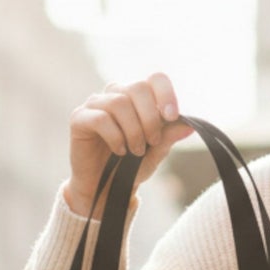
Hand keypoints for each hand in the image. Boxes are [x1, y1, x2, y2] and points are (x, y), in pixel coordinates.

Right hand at [65, 75, 193, 216]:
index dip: (166, 94)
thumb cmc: (132, 167)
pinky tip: (119, 151)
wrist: (108, 190)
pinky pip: (100, 118)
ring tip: (136, 151)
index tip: (172, 116)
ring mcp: (96, 105)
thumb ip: (169, 136)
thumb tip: (189, 125)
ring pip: (119, 102)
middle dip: (150, 118)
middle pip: (138, 88)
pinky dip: (115, 136)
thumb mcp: (156, 153)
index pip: (154, 79)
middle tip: (152, 141)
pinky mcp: (79, 119)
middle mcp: (116, 95)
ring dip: (133, 130)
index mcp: (138, 99)